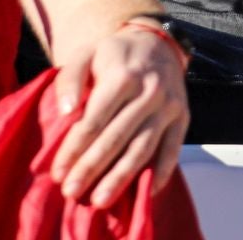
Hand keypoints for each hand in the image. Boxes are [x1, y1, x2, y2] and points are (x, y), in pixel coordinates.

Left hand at [49, 24, 188, 206]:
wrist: (157, 43)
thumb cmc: (114, 55)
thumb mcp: (87, 53)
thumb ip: (70, 78)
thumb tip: (66, 112)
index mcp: (123, 75)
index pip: (95, 119)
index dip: (75, 148)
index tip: (59, 172)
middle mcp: (149, 91)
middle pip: (117, 137)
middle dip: (92, 167)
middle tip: (72, 192)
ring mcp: (169, 106)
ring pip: (144, 147)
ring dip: (122, 176)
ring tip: (102, 199)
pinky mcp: (183, 117)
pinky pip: (173, 148)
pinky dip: (161, 172)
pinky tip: (145, 192)